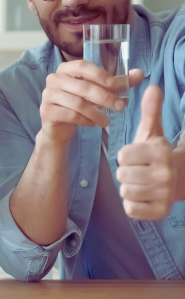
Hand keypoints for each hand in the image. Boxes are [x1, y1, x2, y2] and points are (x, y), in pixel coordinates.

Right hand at [40, 61, 143, 145]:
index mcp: (65, 69)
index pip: (82, 66)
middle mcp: (54, 79)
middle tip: (120, 107)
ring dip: (96, 113)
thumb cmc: (80, 104)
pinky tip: (92, 124)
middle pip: (82, 86)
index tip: (113, 84)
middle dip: (104, 97)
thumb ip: (117, 83)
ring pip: (77, 103)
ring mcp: (48, 95)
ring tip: (107, 121)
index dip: (98, 74)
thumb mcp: (98, 91)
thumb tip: (140, 73)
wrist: (59, 126)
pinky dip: (85, 120)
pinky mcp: (46, 111)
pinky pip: (70, 115)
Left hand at [117, 86, 176, 219]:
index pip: (122, 155)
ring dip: (129, 187)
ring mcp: (164, 194)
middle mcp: (165, 174)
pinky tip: (143, 196)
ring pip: (125, 192)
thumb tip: (152, 86)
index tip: (136, 156)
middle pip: (122, 175)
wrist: (177, 178)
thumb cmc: (155, 153)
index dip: (125, 156)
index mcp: (160, 153)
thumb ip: (150, 111)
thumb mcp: (151, 131)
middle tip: (138, 170)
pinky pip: (131, 209)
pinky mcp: (160, 212)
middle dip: (126, 172)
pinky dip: (132, 204)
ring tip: (141, 182)